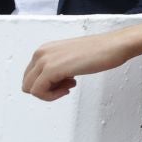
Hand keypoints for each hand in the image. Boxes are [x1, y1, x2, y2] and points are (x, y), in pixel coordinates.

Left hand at [22, 32, 140, 100]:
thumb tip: (52, 81)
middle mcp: (41, 53)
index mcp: (45, 50)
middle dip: (46, 90)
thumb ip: (57, 66)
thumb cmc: (100, 51)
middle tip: (67, 86)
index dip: (47, 84)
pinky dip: (52, 96)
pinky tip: (70, 88)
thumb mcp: (70, 57)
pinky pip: (39, 91)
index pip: (31, 76)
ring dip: (50, 93)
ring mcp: (45, 61)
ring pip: (30, 89)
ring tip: (70, 86)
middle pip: (27, 84)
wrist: (114, 46)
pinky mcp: (51, 69)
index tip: (65, 81)